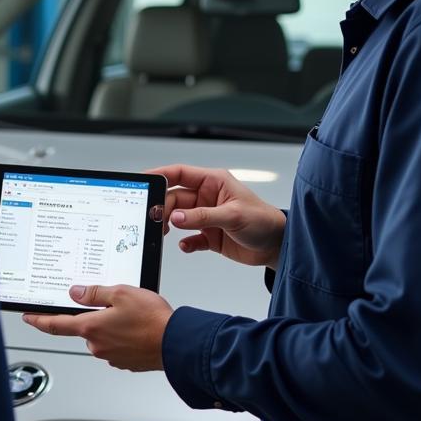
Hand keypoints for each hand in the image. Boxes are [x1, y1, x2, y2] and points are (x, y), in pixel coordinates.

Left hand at [22, 284, 172, 370]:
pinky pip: (117, 344)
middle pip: (85, 327)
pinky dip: (124, 335)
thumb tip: (77, 293)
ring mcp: (111, 355)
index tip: (29, 318)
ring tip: (133, 315)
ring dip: (112, 326)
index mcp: (91, 327)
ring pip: (103, 335)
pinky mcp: (125, 361)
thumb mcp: (121, 293)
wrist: (176, 344)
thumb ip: (95, 293)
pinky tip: (138, 327)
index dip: (39, 321)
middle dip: (96, 316)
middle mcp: (97, 345)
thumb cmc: (152, 320)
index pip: (56, 325)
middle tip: (115, 304)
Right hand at [151, 164, 285, 267]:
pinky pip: (189, 237)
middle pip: (175, 198)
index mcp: (213, 182)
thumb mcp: (232, 216)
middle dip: (163, 207)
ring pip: (179, 217)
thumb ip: (202, 216)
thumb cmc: (263, 221)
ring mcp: (206, 216)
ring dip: (170, 224)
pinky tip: (185, 245)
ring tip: (164, 232)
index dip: (160, 175)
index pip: (180, 174)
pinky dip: (185, 242)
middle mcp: (207, 197)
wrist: (277, 246)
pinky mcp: (209, 235)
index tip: (143, 180)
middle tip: (153, 218)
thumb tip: (176, 217)